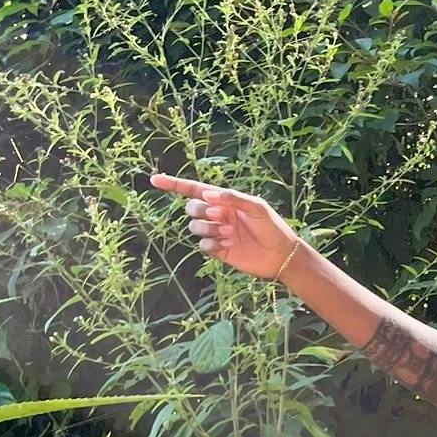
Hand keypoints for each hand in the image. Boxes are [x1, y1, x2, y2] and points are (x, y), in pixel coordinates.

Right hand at [150, 173, 303, 280]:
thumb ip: (233, 198)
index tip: (154, 180)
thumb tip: (208, 195)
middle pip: (191, 208)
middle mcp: (218, 215)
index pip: (195, 190)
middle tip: (220, 216)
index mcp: (225, 201)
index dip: (174, 185)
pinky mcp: (218, 250)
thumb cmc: (273, 228)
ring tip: (228, 233)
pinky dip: (210, 244)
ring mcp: (217, 233)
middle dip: (200, 211)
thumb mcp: (257, 208)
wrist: (281, 256)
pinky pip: (202, 245)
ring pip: (194, 227)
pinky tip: (226, 246)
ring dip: (208, 229)